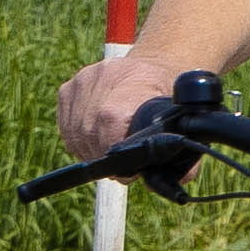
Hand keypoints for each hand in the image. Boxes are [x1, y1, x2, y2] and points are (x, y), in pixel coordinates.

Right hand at [56, 51, 184, 160]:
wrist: (152, 67)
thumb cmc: (169, 98)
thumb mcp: (182, 123)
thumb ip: (181, 157)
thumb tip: (161, 183)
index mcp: (132, 84)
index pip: (109, 125)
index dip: (117, 156)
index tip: (130, 170)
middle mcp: (102, 78)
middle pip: (90, 136)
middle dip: (106, 158)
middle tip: (123, 164)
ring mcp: (81, 82)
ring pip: (76, 136)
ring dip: (91, 151)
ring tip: (112, 150)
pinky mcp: (67, 90)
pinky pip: (66, 129)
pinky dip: (80, 140)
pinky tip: (98, 139)